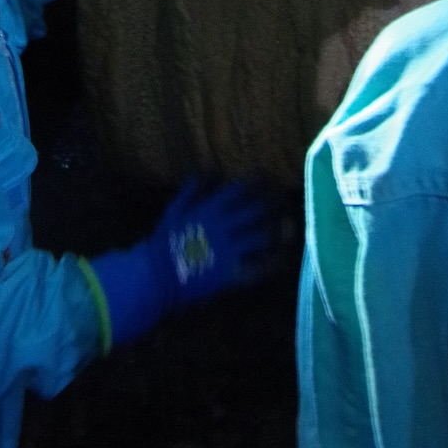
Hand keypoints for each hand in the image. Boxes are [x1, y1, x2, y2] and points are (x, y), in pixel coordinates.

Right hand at [85, 177, 286, 349]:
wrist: (157, 277)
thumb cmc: (164, 241)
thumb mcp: (173, 210)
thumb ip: (191, 189)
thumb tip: (210, 169)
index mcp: (209, 209)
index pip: (239, 191)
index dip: (256, 182)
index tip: (267, 175)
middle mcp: (224, 227)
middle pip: (256, 211)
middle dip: (272, 203)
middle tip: (284, 199)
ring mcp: (230, 251)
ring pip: (261, 237)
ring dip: (277, 230)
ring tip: (289, 225)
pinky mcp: (232, 274)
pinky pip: (257, 267)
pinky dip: (272, 262)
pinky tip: (282, 258)